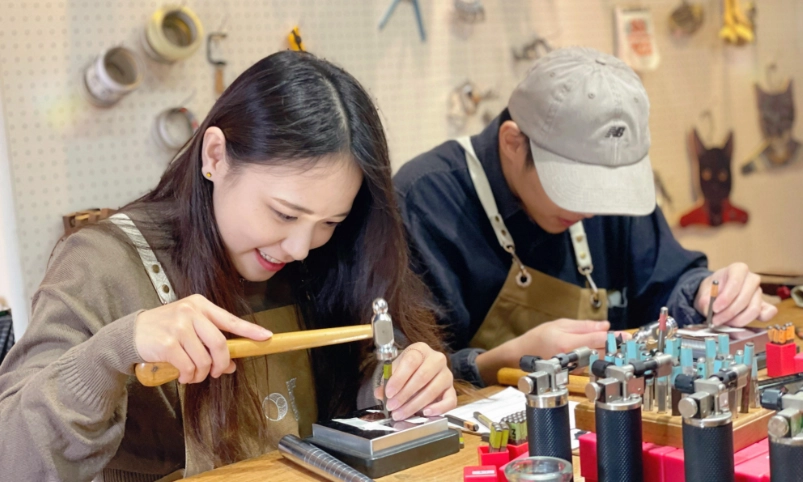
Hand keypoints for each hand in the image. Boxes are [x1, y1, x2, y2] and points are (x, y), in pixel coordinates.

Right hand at [134, 294, 272, 383]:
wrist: (131, 332)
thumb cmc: (165, 329)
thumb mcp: (190, 328)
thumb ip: (210, 342)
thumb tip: (232, 364)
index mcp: (200, 305)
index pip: (230, 319)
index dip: (250, 331)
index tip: (266, 337)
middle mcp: (191, 312)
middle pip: (220, 344)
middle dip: (221, 364)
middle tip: (216, 372)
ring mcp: (179, 326)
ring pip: (204, 359)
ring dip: (201, 374)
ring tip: (192, 374)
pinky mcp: (168, 343)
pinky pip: (189, 367)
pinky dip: (188, 376)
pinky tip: (182, 374)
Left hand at [372, 342, 456, 420]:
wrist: (421, 370)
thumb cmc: (408, 369)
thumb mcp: (396, 369)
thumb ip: (387, 380)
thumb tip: (380, 393)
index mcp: (421, 350)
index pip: (411, 361)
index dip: (399, 378)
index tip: (389, 392)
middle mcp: (437, 360)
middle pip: (422, 376)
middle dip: (404, 394)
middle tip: (392, 406)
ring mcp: (446, 374)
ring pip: (432, 390)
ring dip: (414, 405)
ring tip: (401, 413)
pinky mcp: (451, 390)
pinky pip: (450, 400)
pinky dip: (438, 408)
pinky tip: (425, 413)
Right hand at [510, 319, 621, 358]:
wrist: (522, 355)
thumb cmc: (538, 338)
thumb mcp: (560, 324)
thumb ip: (584, 326)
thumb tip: (605, 326)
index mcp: (569, 343)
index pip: (598, 340)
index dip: (615, 338)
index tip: (628, 336)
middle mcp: (573, 358)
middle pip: (602, 352)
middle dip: (618, 347)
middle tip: (631, 342)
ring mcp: (574, 367)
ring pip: (599, 359)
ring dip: (612, 353)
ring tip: (623, 346)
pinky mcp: (575, 372)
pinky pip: (592, 363)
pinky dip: (601, 357)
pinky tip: (608, 352)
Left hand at [695, 263, 776, 326]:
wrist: (716, 293)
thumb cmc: (712, 289)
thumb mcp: (703, 292)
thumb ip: (704, 301)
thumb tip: (709, 309)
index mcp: (738, 269)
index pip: (735, 282)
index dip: (725, 298)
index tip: (715, 308)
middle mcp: (751, 279)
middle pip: (744, 299)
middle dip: (729, 312)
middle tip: (716, 320)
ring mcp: (759, 292)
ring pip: (753, 309)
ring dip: (737, 320)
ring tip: (724, 322)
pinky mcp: (763, 304)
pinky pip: (768, 312)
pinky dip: (759, 319)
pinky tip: (745, 322)